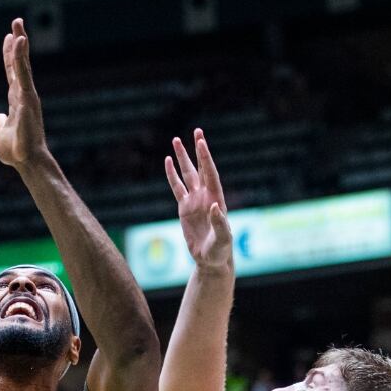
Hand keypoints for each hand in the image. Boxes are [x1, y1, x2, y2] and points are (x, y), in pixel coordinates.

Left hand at [0, 18, 49, 168]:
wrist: (26, 161)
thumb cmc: (16, 150)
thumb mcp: (1, 133)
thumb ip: (0, 122)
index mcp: (17, 99)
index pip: (13, 71)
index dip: (10, 54)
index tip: (9, 36)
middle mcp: (24, 94)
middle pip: (20, 63)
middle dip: (18, 41)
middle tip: (17, 21)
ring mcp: (27, 97)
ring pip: (23, 68)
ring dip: (21, 48)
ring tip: (19, 31)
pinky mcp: (27, 102)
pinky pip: (23, 78)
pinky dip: (21, 63)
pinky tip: (20, 43)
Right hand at [165, 128, 232, 270]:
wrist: (210, 259)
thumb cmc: (221, 249)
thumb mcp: (223, 238)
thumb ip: (220, 222)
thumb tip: (214, 207)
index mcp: (216, 198)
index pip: (209, 173)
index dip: (205, 158)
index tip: (201, 142)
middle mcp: (206, 195)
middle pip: (200, 168)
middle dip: (198, 150)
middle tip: (196, 131)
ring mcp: (194, 200)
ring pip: (187, 174)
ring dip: (182, 158)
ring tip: (176, 141)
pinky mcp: (184, 208)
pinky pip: (176, 187)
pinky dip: (171, 175)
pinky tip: (167, 162)